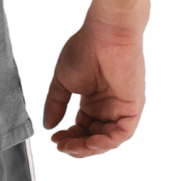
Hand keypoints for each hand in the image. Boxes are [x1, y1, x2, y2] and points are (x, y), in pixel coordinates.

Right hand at [41, 21, 147, 160]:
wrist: (106, 32)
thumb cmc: (85, 48)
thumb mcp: (63, 82)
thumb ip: (56, 104)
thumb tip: (48, 126)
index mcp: (94, 102)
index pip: (83, 129)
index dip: (68, 138)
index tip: (53, 140)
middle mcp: (109, 108)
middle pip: (94, 138)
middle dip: (76, 146)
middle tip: (60, 146)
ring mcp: (121, 109)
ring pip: (107, 140)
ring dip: (89, 147)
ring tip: (71, 146)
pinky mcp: (133, 107)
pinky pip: (121, 134)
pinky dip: (106, 142)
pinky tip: (89, 141)